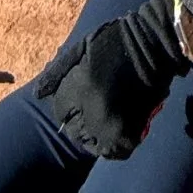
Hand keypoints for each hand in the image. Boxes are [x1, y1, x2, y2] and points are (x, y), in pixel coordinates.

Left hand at [37, 0, 185, 158]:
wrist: (154, 45)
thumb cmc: (115, 41)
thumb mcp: (82, 47)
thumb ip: (58, 72)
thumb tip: (38, 94)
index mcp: (80, 86)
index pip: (60, 111)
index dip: (65, 107)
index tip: (73, 103)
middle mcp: (94, 109)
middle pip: (74, 131)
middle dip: (78, 122)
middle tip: (88, 113)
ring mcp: (112, 124)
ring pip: (92, 143)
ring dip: (93, 135)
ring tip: (101, 122)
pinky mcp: (130, 133)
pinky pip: (114, 151)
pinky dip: (112, 145)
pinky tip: (114, 131)